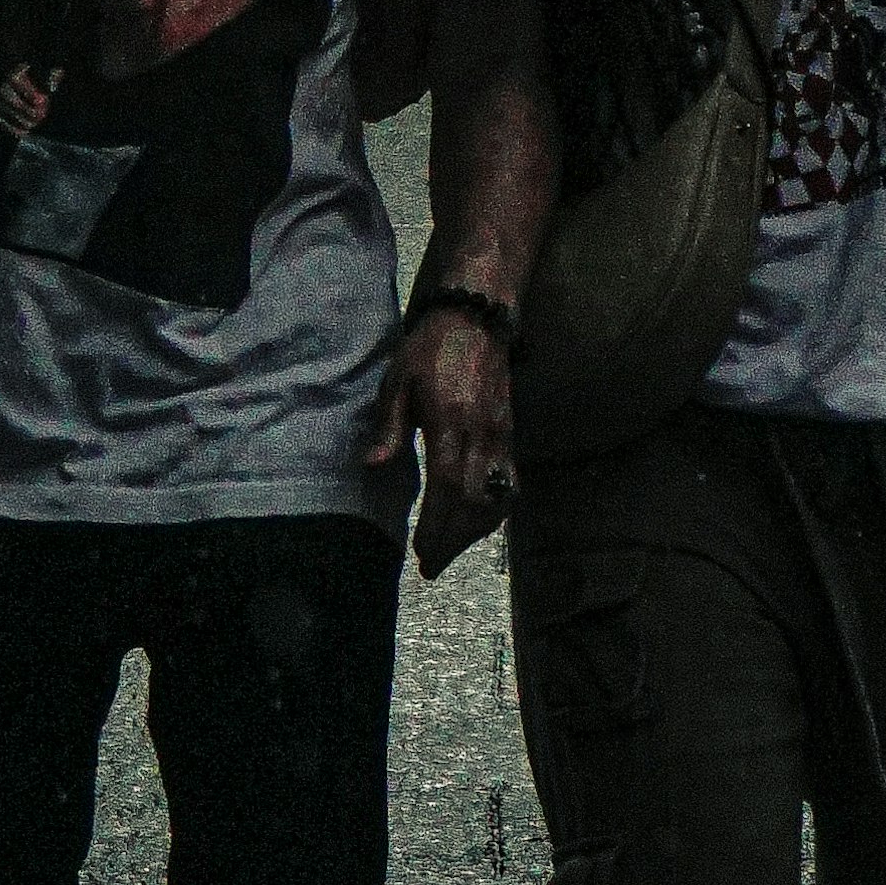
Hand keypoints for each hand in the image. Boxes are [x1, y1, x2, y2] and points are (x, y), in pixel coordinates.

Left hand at [371, 296, 516, 577]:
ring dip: (474, 533)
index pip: (449, 485)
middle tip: (432, 566)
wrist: (476, 318)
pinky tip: (478, 525)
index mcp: (451, 420)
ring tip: (450, 550)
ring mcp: (502, 436)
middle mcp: (483, 434)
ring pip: (497, 499)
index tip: (422, 552)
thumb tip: (374, 466)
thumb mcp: (398, 380)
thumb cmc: (429, 348)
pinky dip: (496, 513)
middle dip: (454, 541)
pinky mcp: (511, 435)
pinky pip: (510, 484)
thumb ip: (389, 425)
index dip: (438, 524)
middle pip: (475, 503)